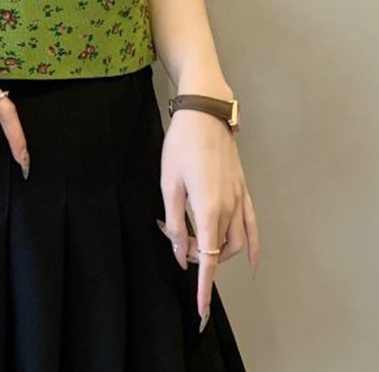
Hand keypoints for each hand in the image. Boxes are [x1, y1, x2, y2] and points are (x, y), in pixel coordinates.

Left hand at [157, 109, 259, 330]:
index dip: (203, 286)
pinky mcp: (244, 190)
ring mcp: (240, 199)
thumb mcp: (168, 183)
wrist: (205, 113)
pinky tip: (253, 261)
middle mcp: (229, 209)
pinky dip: (254, 246)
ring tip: (191, 240)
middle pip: (216, 250)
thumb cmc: (181, 145)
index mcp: (208, 209)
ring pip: (235, 242)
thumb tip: (180, 253)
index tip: (200, 309)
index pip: (206, 258)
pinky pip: (252, 225)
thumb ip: (174, 222)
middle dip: (197, 256)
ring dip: (217, 251)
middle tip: (173, 239)